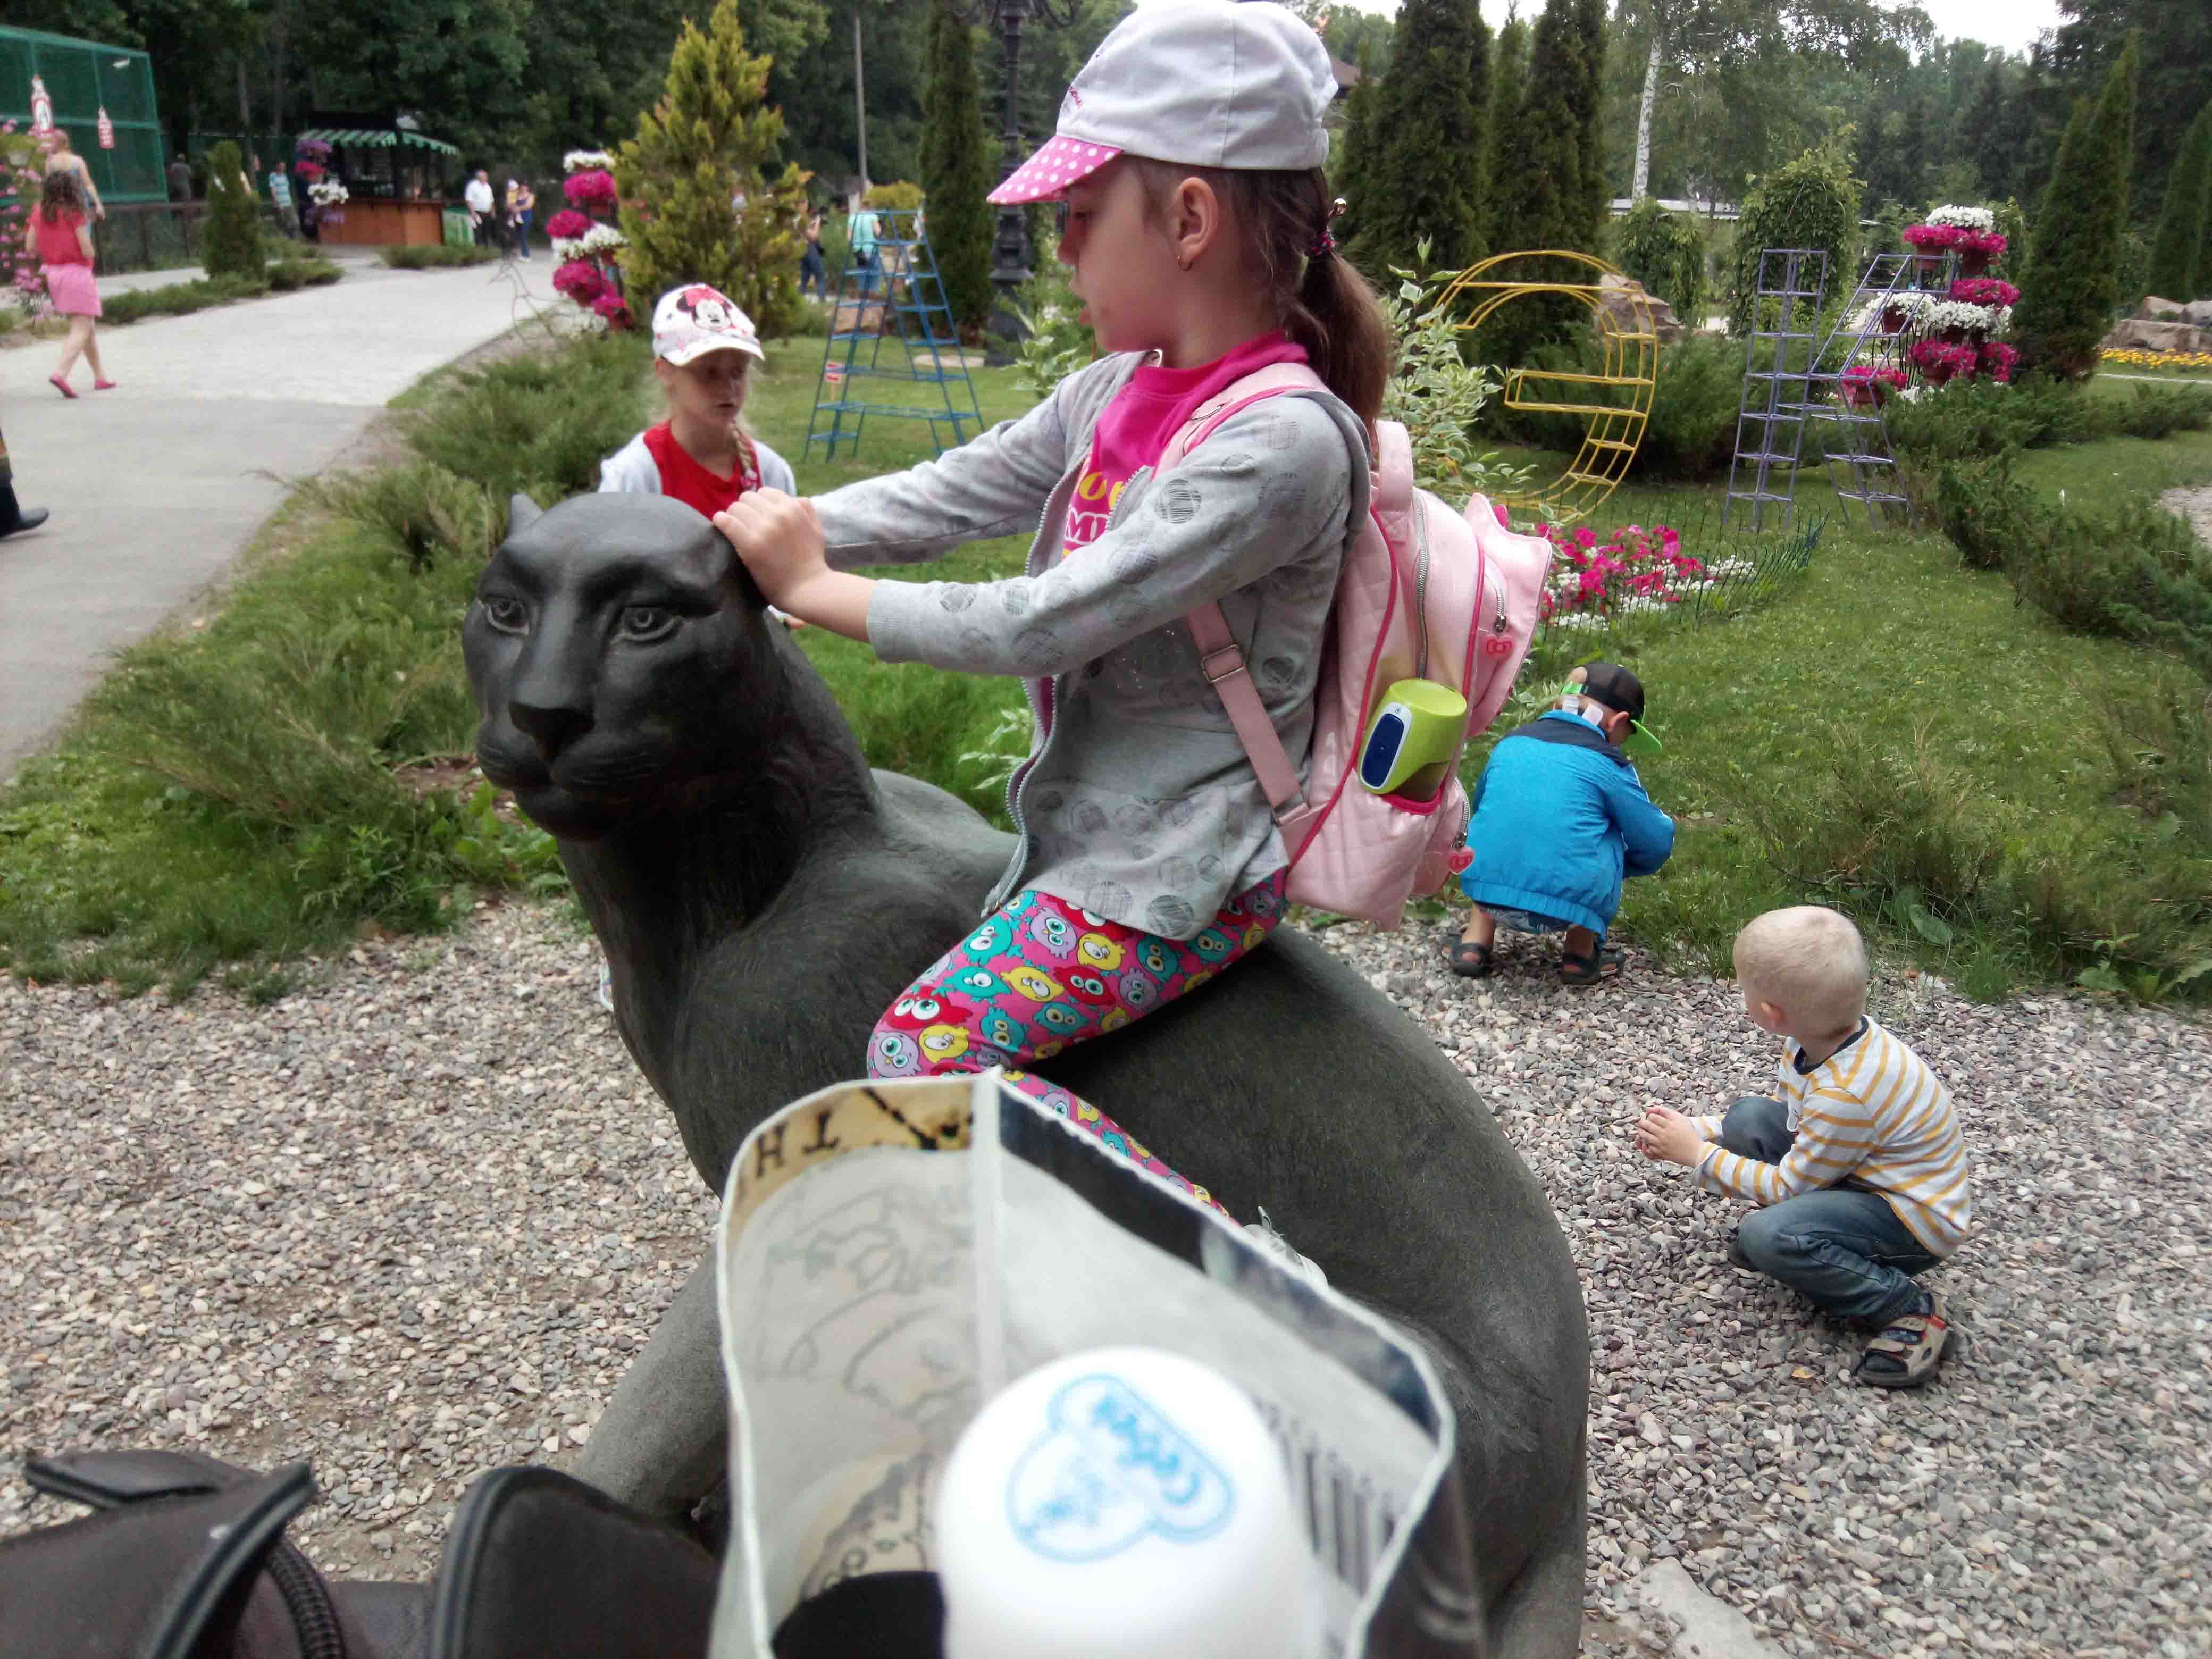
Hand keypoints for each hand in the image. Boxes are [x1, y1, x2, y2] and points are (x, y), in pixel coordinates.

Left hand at [712, 489, 825, 608]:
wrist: (807, 589)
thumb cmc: (812, 561)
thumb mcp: (816, 528)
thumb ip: (806, 509)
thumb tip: (792, 497)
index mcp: (793, 507)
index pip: (765, 492)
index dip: (759, 504)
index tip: (757, 517)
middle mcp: (778, 514)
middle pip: (747, 498)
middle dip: (745, 510)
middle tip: (745, 526)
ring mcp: (764, 529)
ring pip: (735, 508)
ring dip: (733, 517)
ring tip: (735, 530)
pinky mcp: (750, 545)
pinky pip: (726, 522)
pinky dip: (720, 522)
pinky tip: (720, 526)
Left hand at [1632, 1105, 1705, 1166]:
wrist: (1696, 1152)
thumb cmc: (1689, 1135)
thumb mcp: (1681, 1119)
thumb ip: (1667, 1112)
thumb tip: (1653, 1109)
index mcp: (1671, 1122)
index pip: (1653, 1115)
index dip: (1649, 1115)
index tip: (1650, 1116)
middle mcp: (1665, 1132)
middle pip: (1646, 1124)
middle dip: (1642, 1122)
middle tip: (1643, 1123)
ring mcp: (1662, 1142)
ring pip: (1644, 1135)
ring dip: (1641, 1132)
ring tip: (1643, 1131)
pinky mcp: (1661, 1152)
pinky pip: (1648, 1146)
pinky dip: (1646, 1143)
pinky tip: (1649, 1141)